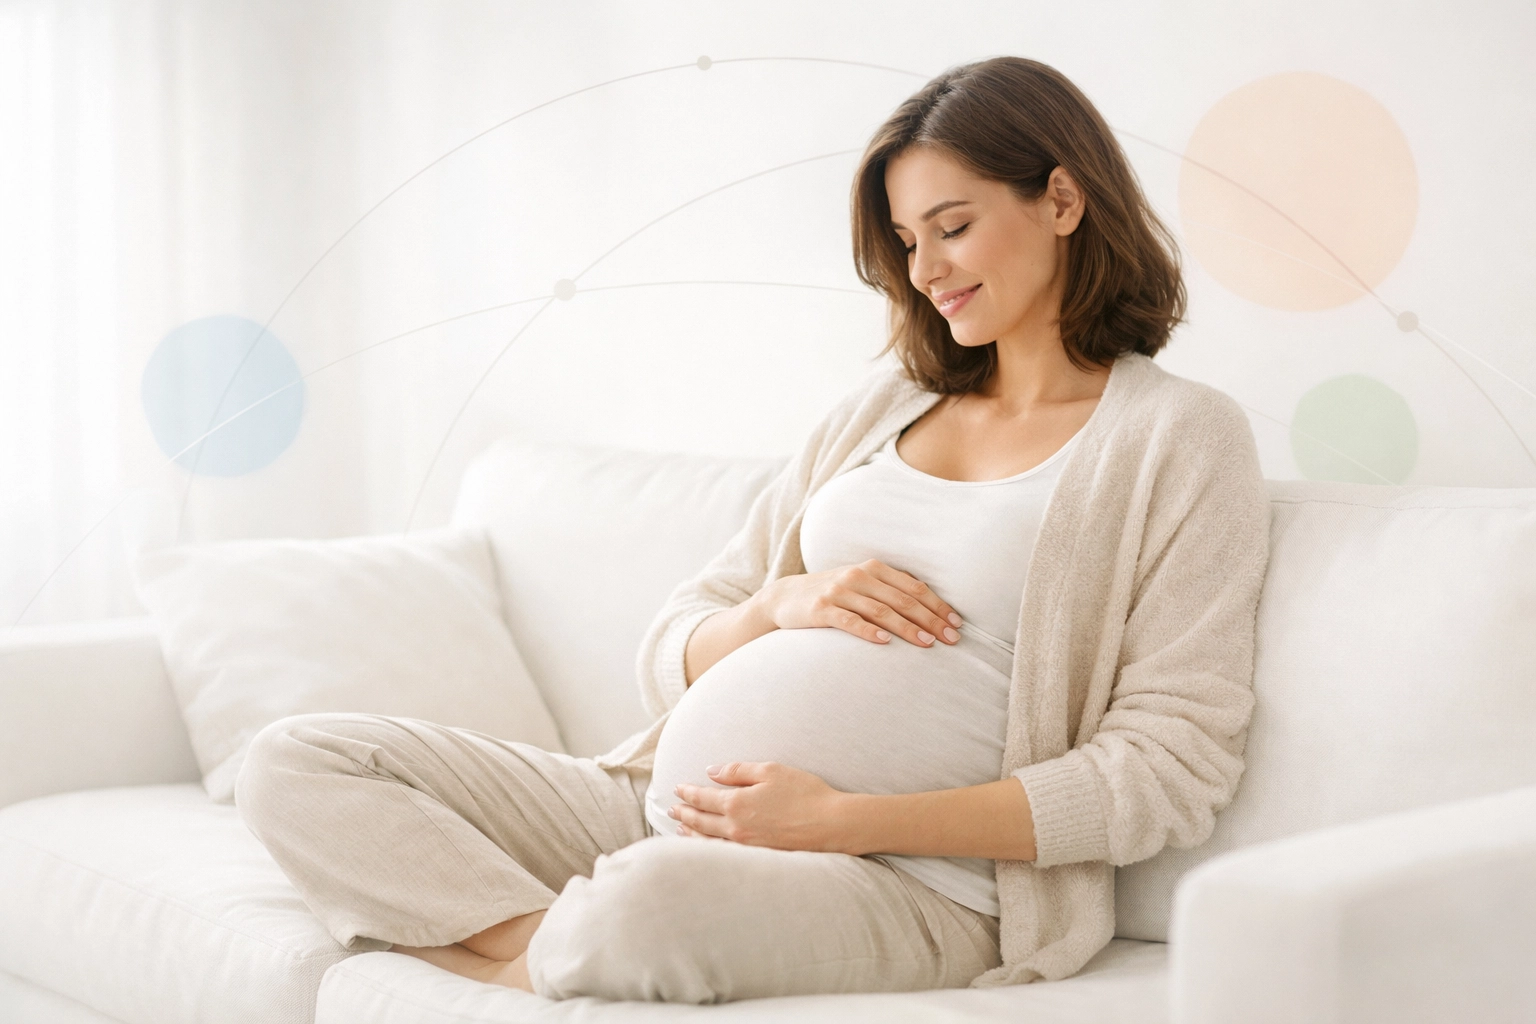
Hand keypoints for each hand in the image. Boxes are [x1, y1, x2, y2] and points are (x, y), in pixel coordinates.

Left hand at [668, 762, 853, 852]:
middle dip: (683, 814)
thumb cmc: (804, 793)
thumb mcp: (771, 771)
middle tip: (671, 810)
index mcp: (737, 804)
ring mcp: (746, 846)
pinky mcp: (758, 858)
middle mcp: (736, 829)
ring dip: (691, 834)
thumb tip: (712, 771)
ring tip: (681, 829)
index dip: (688, 793)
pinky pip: (724, 854)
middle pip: (701, 822)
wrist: (831, 824)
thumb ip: (737, 771)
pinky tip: (707, 846)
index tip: (678, 789)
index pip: (703, 798)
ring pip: (709, 842)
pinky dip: (709, 849)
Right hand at [752, 558, 962, 647]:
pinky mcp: (821, 609)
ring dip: (907, 628)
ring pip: (881, 610)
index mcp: (873, 568)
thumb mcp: (861, 586)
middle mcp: (857, 576)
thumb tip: (929, 609)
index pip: (913, 587)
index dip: (937, 605)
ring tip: (927, 643)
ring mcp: (838, 592)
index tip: (957, 624)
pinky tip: (885, 642)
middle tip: (951, 638)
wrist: (785, 598)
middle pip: (902, 599)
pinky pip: (849, 621)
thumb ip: (889, 591)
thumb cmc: (832, 596)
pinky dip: (868, 631)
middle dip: (930, 619)